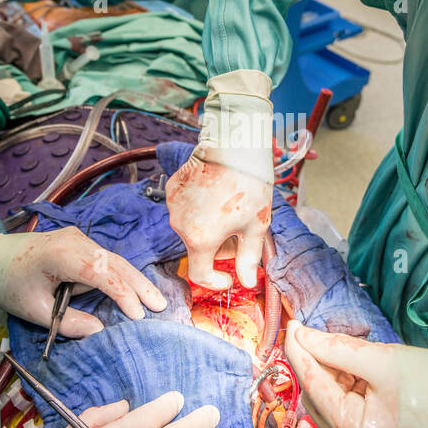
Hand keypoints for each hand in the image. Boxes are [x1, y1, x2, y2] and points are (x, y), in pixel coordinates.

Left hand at [0, 218, 166, 332]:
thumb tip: (100, 331)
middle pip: (116, 262)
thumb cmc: (6, 283)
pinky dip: (121, 276)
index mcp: (62, 254)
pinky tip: (135, 291)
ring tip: (154, 302)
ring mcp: (78, 239)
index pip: (102, 272)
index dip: (122, 293)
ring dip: (133, 280)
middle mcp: (75, 241)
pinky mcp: (79, 244)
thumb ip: (68, 322)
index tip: (138, 315)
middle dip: (139, 285)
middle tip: (160, 307)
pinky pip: (105, 260)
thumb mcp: (33, 310)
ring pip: (114, 260)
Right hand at [167, 156, 270, 289]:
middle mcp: (180, 225)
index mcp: (200, 239)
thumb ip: (249, 258)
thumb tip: (246, 282)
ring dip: (209, 227)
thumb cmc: (248, 184)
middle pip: (199, 249)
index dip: (216, 281)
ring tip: (229, 206)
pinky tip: (216, 194)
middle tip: (241, 228)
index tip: (229, 278)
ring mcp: (173, 206)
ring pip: (192, 229)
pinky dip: (199, 209)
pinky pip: (185, 209)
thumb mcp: (256, 226)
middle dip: (220, 246)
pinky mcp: (172, 188)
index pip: (200, 275)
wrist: (233, 145)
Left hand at [283, 321, 427, 427]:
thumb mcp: (385, 361)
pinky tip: (360, 374)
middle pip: (317, 399)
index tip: (292, 324)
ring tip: (353, 354)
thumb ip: (338, 349)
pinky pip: (346, 418)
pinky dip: (348, 393)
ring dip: (333, 378)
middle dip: (318, 364)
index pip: (313, 385)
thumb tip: (301, 336)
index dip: (300, 351)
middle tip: (322, 332)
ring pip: (330, 408)